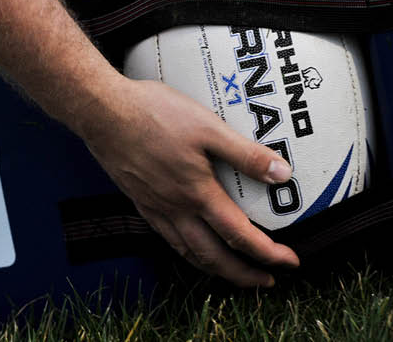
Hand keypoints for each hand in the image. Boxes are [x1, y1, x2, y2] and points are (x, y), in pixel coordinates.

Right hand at [83, 76, 299, 286]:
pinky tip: (189, 242)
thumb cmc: (152, 114)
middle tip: (264, 280)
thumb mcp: (207, 127)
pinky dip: (185, 250)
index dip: (269, 253)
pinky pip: (166, 236)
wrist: (102, 112)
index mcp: (196, 194)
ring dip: (213, 267)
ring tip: (230, 271)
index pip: (239, 236)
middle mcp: (174, 208)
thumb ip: (244, 154)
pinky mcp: (138, 198)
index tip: (290, 260)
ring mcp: (153, 206)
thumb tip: (281, 174)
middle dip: (242, 275)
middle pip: (213, 257)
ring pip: (186, 251)